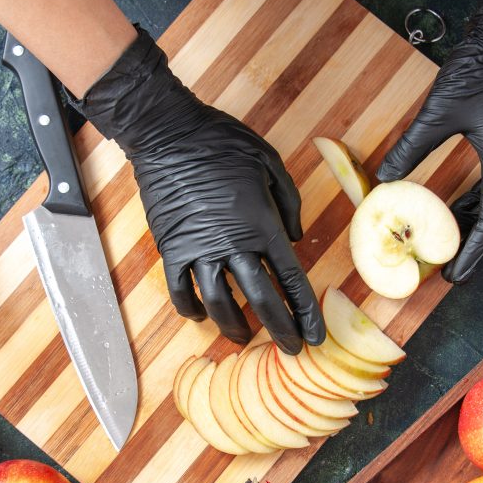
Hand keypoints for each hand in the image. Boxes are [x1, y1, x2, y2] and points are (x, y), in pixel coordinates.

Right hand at [74, 29, 322, 354]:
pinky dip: (190, 307)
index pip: (290, 278)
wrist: (169, 133)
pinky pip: (181, 289)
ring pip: (219, 302)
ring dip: (233, 326)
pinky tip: (200, 316)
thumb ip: (288, 202)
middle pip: (260, 299)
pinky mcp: (172, 248)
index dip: (304, 311)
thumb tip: (295, 237)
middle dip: (278, 329)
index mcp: (262, 224)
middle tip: (289, 349)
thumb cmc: (221, 142)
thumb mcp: (270, 162)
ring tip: (243, 339)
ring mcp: (199, 249)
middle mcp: (233, 243)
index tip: (313, 335)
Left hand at [377, 0, 482, 283]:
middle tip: (452, 272)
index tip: (455, 275)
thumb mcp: (438, 112)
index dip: (473, 251)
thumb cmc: (479, 68)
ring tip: (449, 247)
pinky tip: (455, 210)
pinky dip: (477, 201)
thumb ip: (412, 148)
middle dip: (475, 246)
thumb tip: (385, 180)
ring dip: (475, 225)